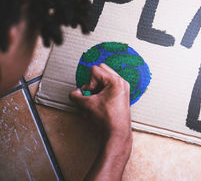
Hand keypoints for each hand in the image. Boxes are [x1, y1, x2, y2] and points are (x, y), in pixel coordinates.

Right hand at [70, 64, 131, 179]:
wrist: (117, 132)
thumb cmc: (107, 119)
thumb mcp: (87, 105)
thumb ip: (76, 96)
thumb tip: (75, 93)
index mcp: (116, 81)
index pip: (95, 70)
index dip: (89, 82)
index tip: (91, 94)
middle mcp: (121, 82)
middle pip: (101, 71)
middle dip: (93, 83)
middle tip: (93, 95)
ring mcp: (122, 88)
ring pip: (104, 80)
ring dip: (96, 90)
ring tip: (95, 102)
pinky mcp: (121, 94)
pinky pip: (108, 87)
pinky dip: (101, 95)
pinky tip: (98, 106)